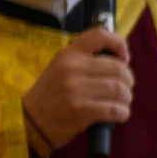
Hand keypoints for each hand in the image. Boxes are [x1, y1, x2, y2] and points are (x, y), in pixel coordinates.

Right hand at [22, 26, 131, 152]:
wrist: (28, 122)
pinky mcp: (81, 111)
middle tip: (124, 89)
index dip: (119, 44)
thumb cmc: (50, 96)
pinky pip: (116, 110)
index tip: (124, 59)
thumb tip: (122, 61)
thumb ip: (85, 62)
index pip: (99, 35)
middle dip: (128, 80)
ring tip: (121, 103)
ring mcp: (76, 90)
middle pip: (118, 68)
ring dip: (126, 98)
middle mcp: (72, 68)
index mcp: (68, 54)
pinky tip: (118, 115)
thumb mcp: (60, 69)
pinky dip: (123, 113)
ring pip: (120, 90)